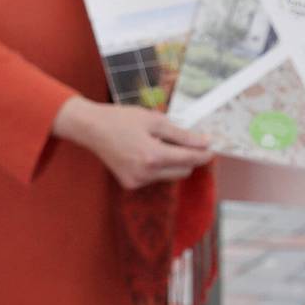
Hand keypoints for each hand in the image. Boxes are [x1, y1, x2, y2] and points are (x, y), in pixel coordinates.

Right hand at [55, 97, 214, 190]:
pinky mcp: (130, 184)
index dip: (204, 154)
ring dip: (173, 162)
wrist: (91, 128)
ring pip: (170, 175)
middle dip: (189, 157)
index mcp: (153, 156)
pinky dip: (158, 166)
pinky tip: (145, 151)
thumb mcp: (155, 121)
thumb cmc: (122, 119)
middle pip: (183, 171)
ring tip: (158, 142)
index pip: (189, 159)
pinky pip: (155, 177)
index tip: (213, 147)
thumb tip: (205, 142)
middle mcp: (145, 174)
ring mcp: (137, 181)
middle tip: (186, 141)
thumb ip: (182, 134)